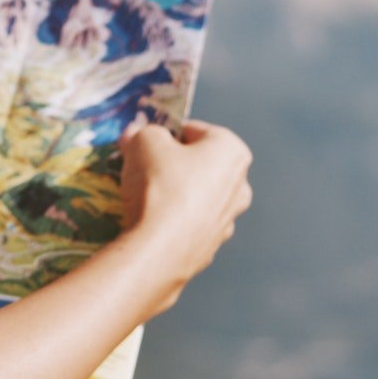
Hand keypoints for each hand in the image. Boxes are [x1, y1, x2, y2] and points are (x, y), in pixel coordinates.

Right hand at [116, 116, 252, 315]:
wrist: (160, 248)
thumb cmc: (159, 184)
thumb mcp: (143, 140)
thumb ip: (143, 131)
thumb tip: (137, 134)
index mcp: (232, 151)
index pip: (193, 130)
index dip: (164, 134)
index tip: (143, 144)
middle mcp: (240, 185)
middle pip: (198, 164)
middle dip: (171, 163)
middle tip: (141, 168)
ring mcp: (229, 219)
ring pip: (195, 195)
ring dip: (173, 192)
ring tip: (141, 196)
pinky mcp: (212, 247)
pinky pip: (189, 223)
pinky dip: (173, 220)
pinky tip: (151, 222)